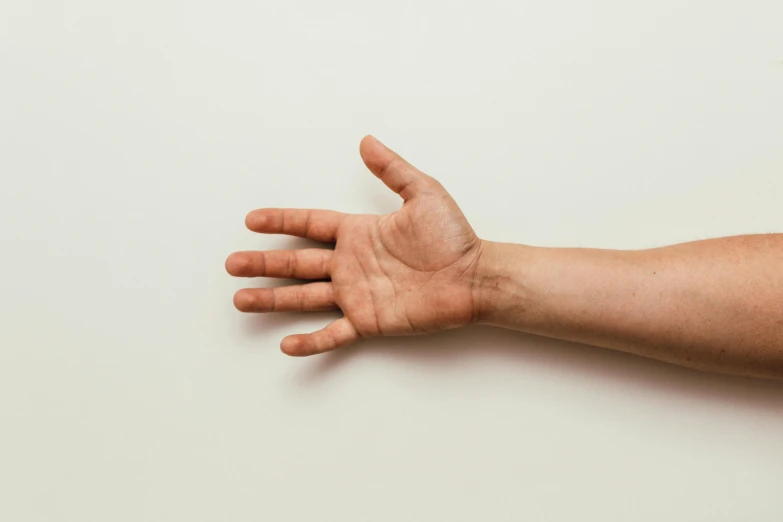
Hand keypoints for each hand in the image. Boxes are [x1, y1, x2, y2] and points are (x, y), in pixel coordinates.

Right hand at [226, 136, 484, 355]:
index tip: (251, 221)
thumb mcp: (422, 193)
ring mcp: (357, 294)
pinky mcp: (369, 321)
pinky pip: (333, 333)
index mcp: (358, 233)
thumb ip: (392, 169)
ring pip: (304, 298)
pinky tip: (286, 344)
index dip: (280, 221)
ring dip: (272, 299)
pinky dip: (310, 341)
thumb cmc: (452, 237)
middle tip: (231, 264)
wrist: (475, 277)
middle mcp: (351, 263)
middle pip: (296, 263)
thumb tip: (366, 140)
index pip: (309, 225)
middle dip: (263, 263)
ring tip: (241, 300)